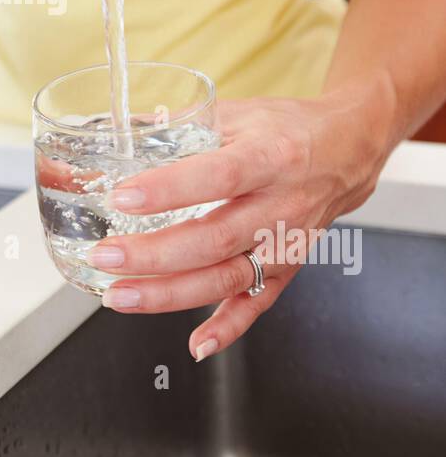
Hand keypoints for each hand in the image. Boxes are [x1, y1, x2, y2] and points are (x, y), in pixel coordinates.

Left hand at [88, 84, 390, 359]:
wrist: (349, 150)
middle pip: (215, 238)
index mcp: (270, 156)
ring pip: (227, 277)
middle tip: (106, 256)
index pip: (218, 175)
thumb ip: (181, 123)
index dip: (169, 189)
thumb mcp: (239, 111)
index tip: (123, 197)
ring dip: (171, 294)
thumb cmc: (288, 128)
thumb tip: (119, 128)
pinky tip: (196, 344)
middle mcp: (282, 204)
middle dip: (154, 254)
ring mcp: (286, 242)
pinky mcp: (289, 268)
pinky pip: (258, 304)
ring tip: (120, 296)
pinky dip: (228, 328)